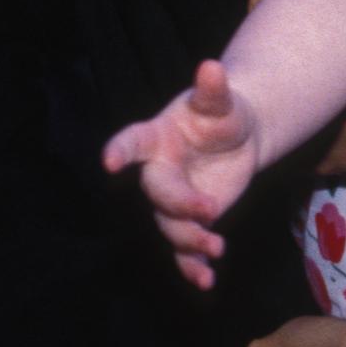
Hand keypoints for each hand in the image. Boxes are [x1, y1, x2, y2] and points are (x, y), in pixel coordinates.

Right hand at [102, 59, 261, 288]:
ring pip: (171, 226)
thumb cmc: (220, 114)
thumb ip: (214, 90)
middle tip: (210, 209)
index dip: (119, 151)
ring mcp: (172, 200)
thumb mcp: (221, 101)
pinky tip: (206, 280)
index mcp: (156, 138)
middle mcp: (157, 172)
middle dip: (180, 205)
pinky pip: (184, 249)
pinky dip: (193, 266)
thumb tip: (212, 66)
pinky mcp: (189, 221)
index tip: (109, 161)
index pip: (132, 142)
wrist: (236, 139)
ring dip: (190, 240)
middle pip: (158, 194)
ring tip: (215, 247)